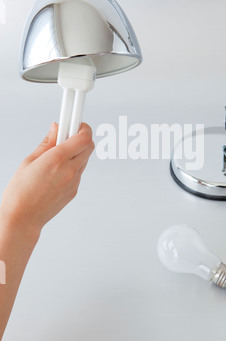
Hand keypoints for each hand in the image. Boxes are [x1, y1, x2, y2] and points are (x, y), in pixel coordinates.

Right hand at [0, 122, 94, 237]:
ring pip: (85, 159)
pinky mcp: (74, 191)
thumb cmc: (20, 193)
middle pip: (89, 146)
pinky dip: (73, 166)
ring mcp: (74, 182)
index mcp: (57, 159)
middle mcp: (69, 170)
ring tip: (57, 155)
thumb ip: (47, 143)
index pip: (83, 137)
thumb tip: (56, 128)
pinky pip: (79, 172)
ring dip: (76, 152)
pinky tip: (56, 170)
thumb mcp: (29, 161)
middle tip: (66, 136)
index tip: (75, 121)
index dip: (81, 126)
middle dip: (80, 137)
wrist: (23, 219)